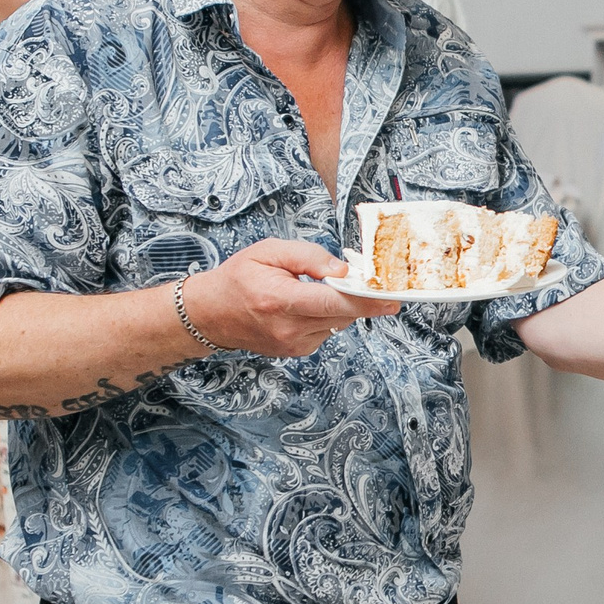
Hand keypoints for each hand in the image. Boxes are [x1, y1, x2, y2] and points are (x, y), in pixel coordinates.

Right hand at [182, 238, 398, 357]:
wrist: (211, 313)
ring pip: (337, 323)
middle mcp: (288, 328)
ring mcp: (293, 344)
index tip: (392, 298)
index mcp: (280, 300)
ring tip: (322, 289)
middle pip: (342, 315)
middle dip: (361, 299)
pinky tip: (309, 305)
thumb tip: (342, 270)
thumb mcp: (268, 251)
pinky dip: (326, 316)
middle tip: (377, 285)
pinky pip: (326, 331)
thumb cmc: (239, 277)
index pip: (333, 303)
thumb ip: (308, 257)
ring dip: (341, 306)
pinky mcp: (296, 351)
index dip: (366, 301)